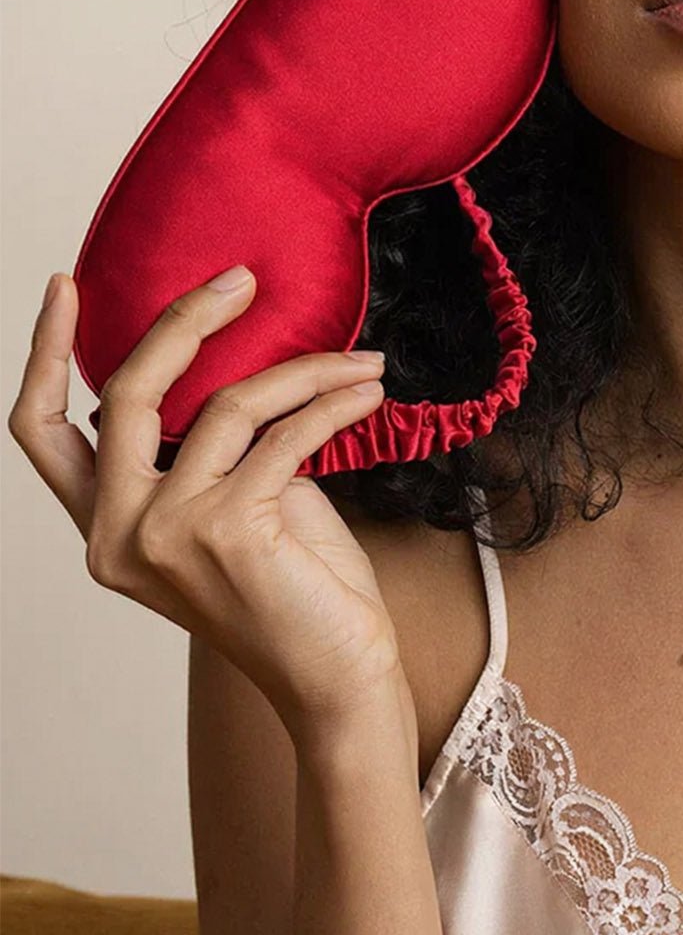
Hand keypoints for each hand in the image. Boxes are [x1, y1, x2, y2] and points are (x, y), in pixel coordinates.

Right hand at [9, 266, 412, 738]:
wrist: (336, 674)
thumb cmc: (292, 587)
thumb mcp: (233, 503)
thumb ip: (208, 447)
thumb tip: (228, 362)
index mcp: (107, 527)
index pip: (42, 433)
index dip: (45, 354)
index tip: (65, 288)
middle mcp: (118, 535)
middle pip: (128, 392)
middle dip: (185, 321)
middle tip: (241, 281)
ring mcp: (166, 534)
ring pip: (227, 404)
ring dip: (305, 371)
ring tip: (358, 363)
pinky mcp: (226, 531)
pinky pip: (283, 434)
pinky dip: (332, 404)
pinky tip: (366, 394)